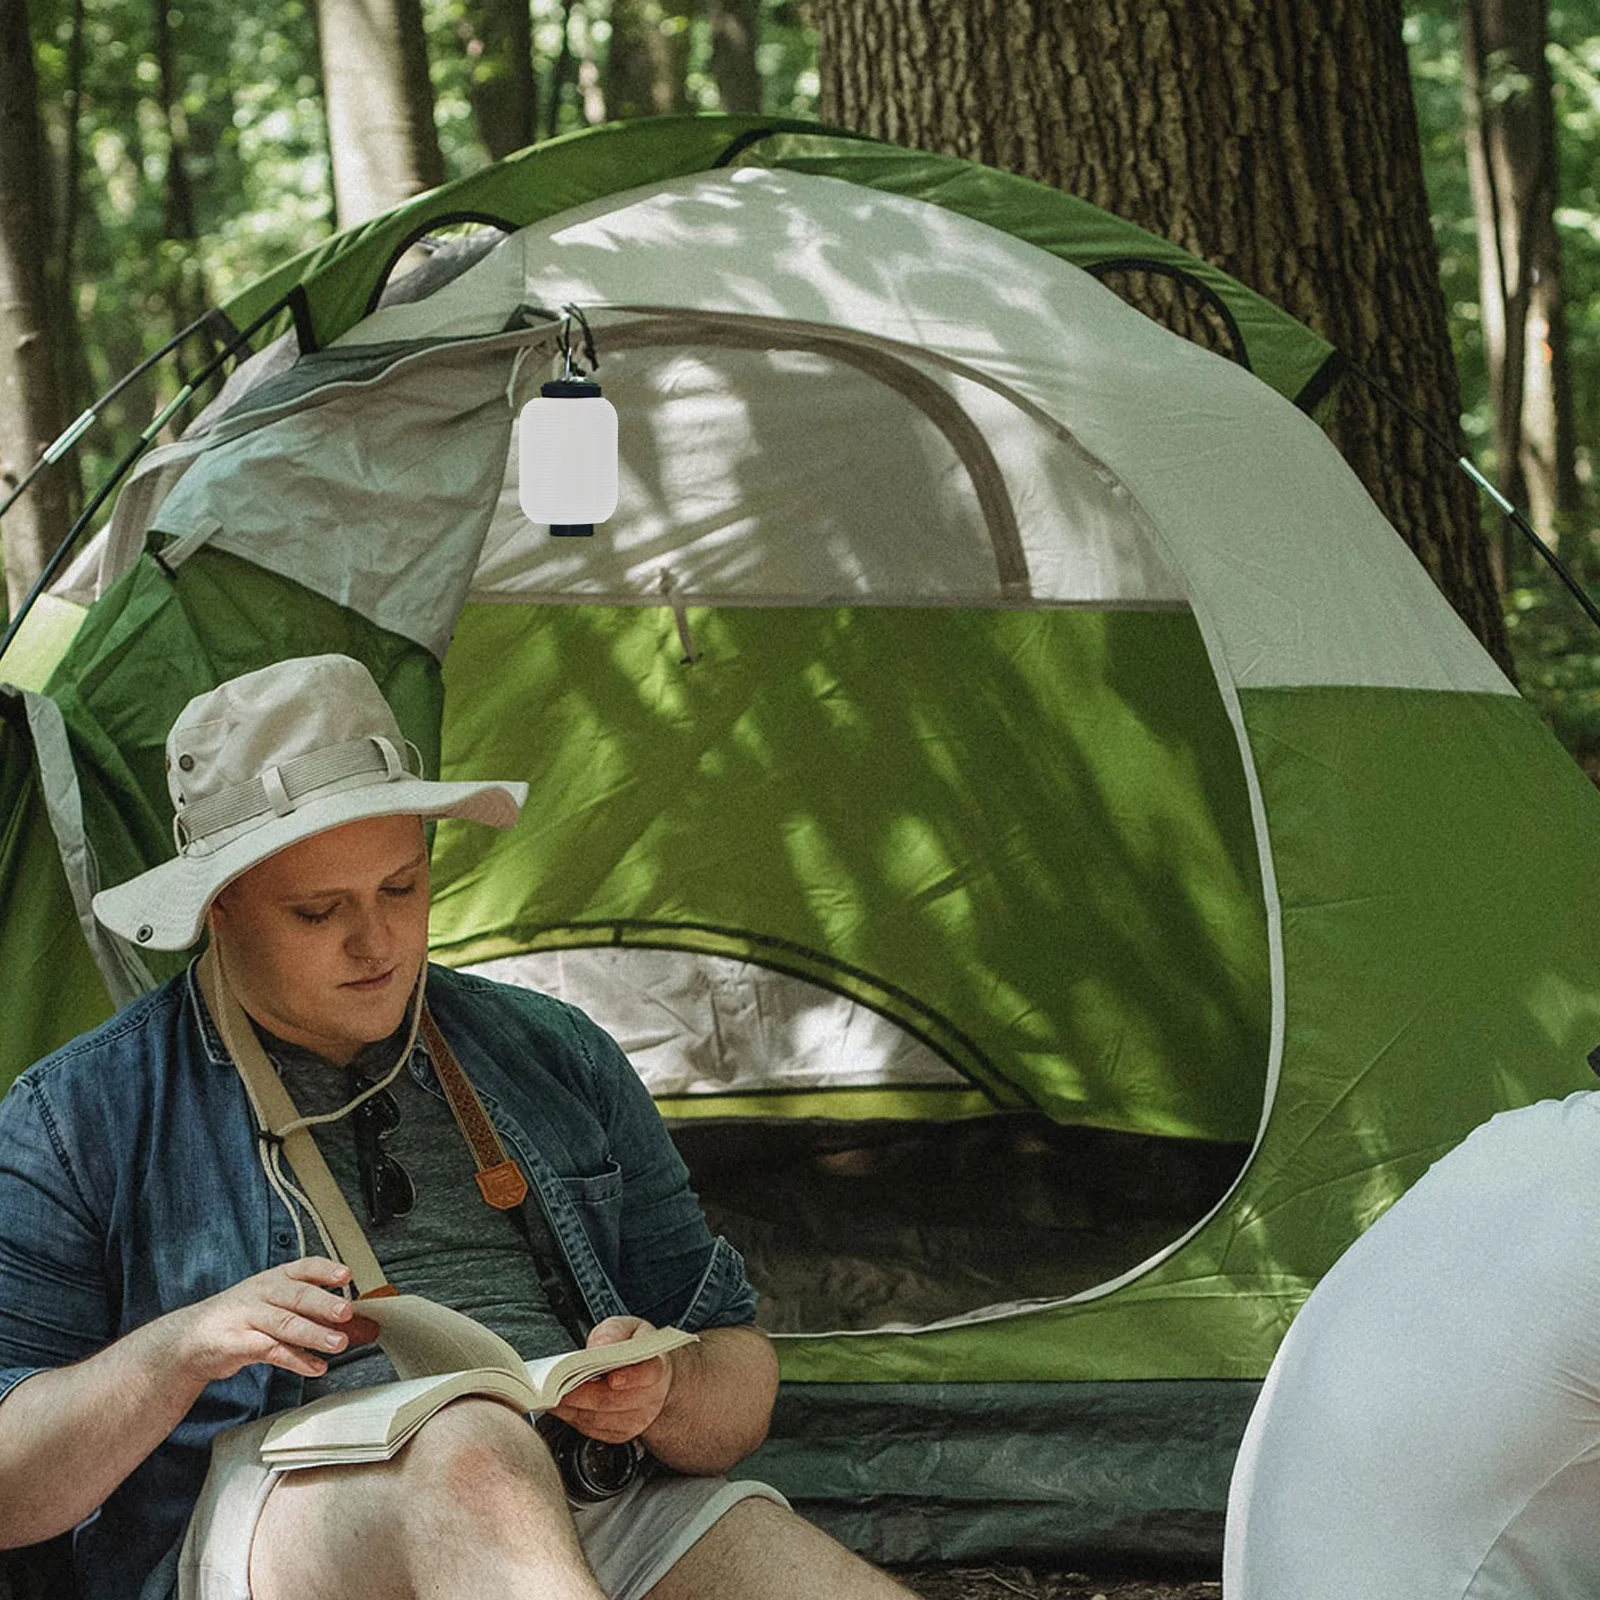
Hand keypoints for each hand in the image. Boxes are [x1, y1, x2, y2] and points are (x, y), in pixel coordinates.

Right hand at [167, 1258, 379, 1384]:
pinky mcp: (235, 1344)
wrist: (188, 1338)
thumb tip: (362, 1326)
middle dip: (324, 1304)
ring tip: (338, 1343)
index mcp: (275, 1277)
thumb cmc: (242, 1317)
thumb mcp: (276, 1306)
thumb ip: (316, 1315)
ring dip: (314, 1334)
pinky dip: (295, 1360)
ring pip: (284, 1323)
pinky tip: (315, 1367)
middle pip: (297, 1295)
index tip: (347, 1275)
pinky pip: (269, 1351)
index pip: (304, 1267)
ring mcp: (247, 1317)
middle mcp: (262, 1293)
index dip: (326, 1270)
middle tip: (347, 1313)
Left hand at [549, 1316, 673, 1443]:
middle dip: (582, 1394)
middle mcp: (650, 1398)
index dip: (630, 1377)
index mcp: (656, 1367)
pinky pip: (593, 1430)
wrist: (650, 1374)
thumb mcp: (627, 1328)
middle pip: (613, 1400)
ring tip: (552, 1395)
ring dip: (572, 1408)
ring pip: (599, 1418)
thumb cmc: (635, 1348)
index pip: (647, 1374)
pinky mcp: (620, 1434)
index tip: (612, 1378)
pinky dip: (573, 1418)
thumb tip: (597, 1347)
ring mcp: (636, 1420)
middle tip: (557, 1386)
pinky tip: (563, 1405)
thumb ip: (613, 1332)